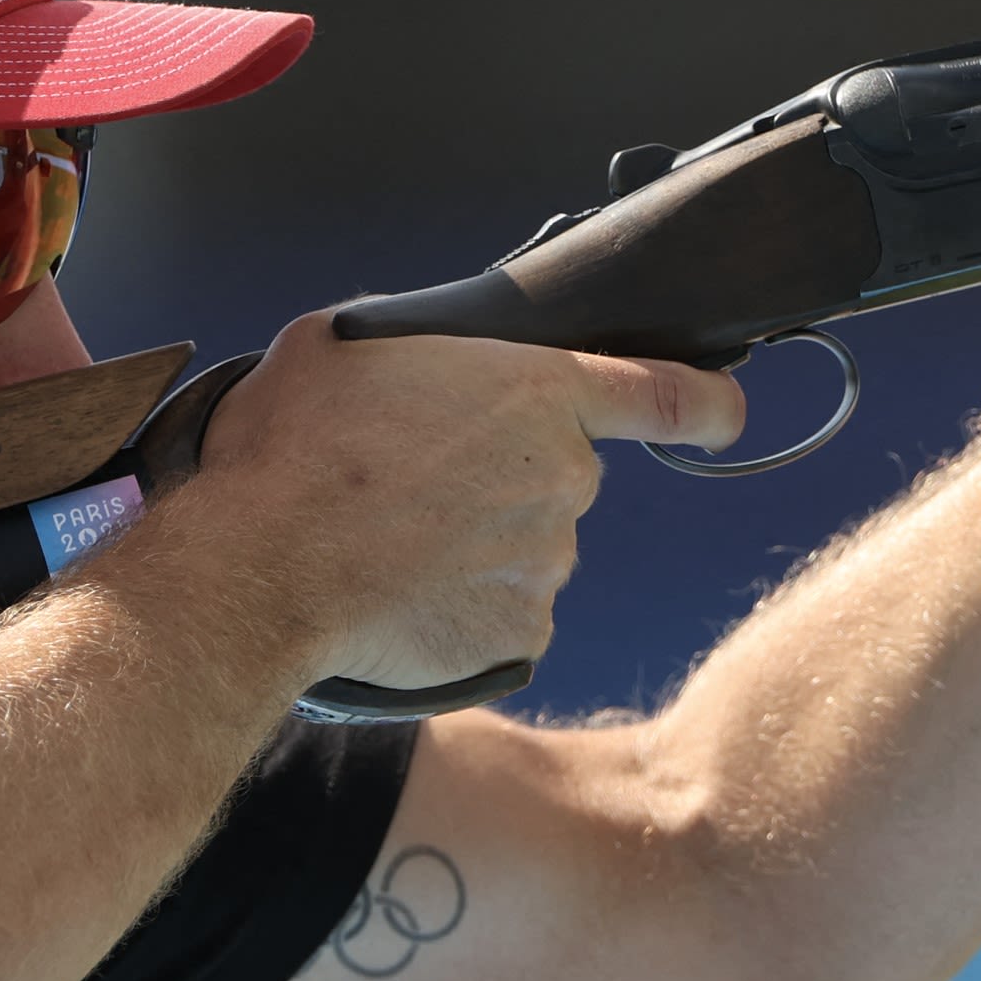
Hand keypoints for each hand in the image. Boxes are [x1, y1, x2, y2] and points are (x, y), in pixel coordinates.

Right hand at [187, 314, 745, 688]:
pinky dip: (466, 610)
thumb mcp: (343, 345)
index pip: (674, 396)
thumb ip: (420, 347)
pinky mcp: (520, 636)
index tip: (722, 415)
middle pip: (561, 475)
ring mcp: (547, 564)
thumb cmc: (292, 449)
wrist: (258, 570)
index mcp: (540, 393)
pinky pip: (506, 616)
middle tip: (418, 485)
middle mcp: (566, 479)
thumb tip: (425, 361)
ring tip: (392, 543)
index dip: (708, 405)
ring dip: (478, 546)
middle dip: (503, 478)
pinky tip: (405, 596)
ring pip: (529, 549)